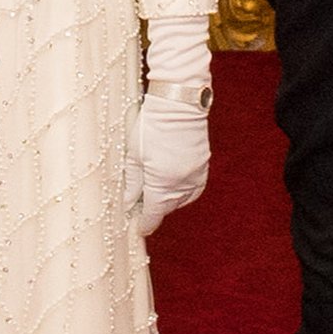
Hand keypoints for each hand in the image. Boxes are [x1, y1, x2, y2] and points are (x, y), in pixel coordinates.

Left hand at [124, 94, 210, 236]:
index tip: (137, 230)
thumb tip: (129, 204)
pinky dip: (183, 191)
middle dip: (154, 209)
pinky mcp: (203, 165)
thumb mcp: (133, 156)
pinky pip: (194, 188)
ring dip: (168, 200)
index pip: (153, 215)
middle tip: (139, 204)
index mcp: (162, 184)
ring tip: (154, 191)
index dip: (144, 224)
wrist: (178, 103)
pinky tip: (172, 184)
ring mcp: (195, 175)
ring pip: (181, 200)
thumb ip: (132, 184)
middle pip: (166, 208)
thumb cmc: (151, 125)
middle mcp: (182, 184)